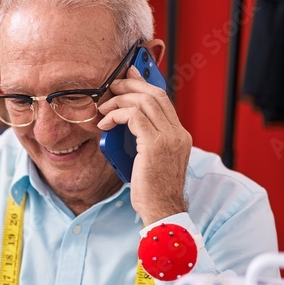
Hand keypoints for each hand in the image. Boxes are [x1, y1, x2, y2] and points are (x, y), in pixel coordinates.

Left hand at [96, 64, 190, 225]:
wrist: (162, 210)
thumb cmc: (153, 191)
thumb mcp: (152, 160)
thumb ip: (146, 140)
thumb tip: (126, 124)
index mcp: (180, 136)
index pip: (163, 100)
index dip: (145, 84)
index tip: (130, 74)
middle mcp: (178, 133)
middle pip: (154, 95)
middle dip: (130, 85)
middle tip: (112, 85)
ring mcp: (169, 138)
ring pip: (143, 101)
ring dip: (119, 100)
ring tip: (103, 108)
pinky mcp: (155, 144)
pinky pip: (133, 116)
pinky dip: (116, 115)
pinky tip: (105, 123)